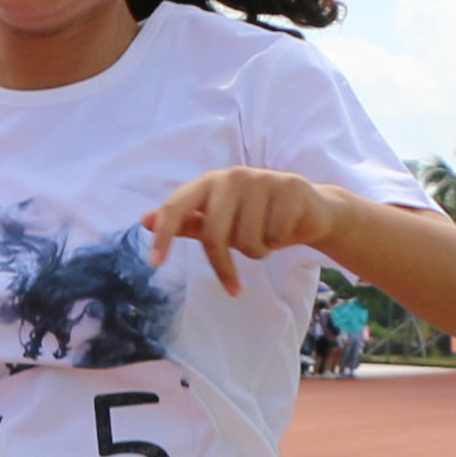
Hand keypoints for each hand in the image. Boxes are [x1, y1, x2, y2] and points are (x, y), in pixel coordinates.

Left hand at [143, 170, 340, 294]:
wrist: (310, 211)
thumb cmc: (257, 219)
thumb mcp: (219, 223)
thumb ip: (186, 222)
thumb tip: (145, 220)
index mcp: (209, 182)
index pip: (176, 207)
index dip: (164, 236)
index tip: (154, 264)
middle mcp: (233, 176)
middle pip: (213, 234)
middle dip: (224, 264)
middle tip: (233, 280)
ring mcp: (263, 179)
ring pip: (247, 239)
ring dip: (257, 252)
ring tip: (266, 239)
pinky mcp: (291, 187)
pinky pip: (274, 235)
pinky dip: (278, 242)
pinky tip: (285, 230)